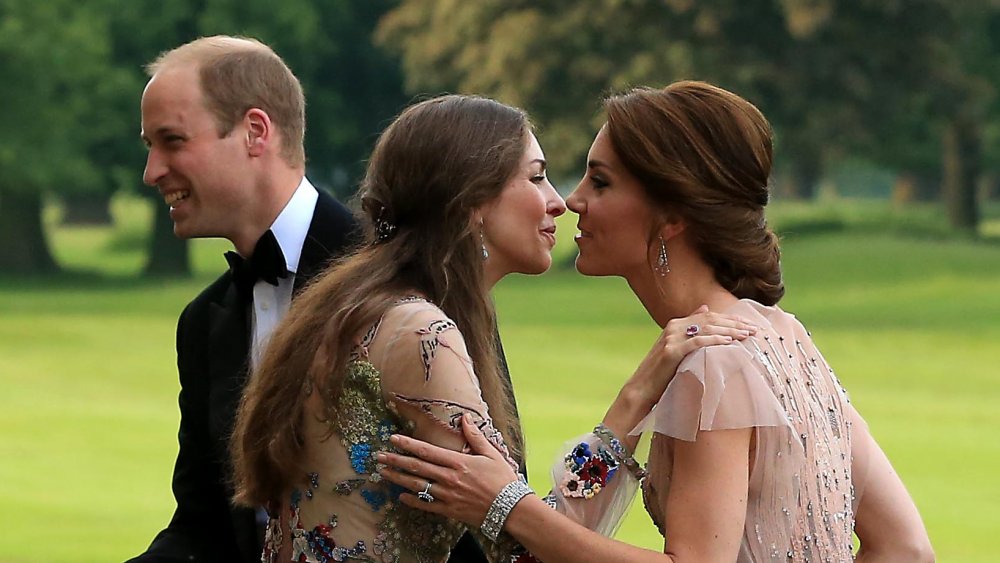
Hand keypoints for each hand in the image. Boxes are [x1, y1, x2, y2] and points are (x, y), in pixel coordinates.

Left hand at [376, 413, 519, 526]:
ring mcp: (447, 496)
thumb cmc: (503, 480)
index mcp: (458, 462)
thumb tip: (465, 419)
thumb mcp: (491, 454)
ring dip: (399, 479)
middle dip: (396, 461)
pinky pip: (426, 505)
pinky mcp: (449, 510)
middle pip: (417, 468)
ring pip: (417, 486)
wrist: (511, 508)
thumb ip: (475, 437)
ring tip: (384, 473)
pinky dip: (412, 501)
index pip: (427, 451)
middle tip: (379, 456)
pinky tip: (401, 496)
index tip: (393, 439)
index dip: (408, 444)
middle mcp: (449, 478)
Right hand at [629, 305, 756, 401]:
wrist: (641, 390)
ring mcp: (671, 338)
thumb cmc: (661, 373)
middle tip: (755, 329)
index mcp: (676, 324)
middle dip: (735, 323)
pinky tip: (728, 341)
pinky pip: (697, 342)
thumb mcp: (676, 348)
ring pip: (706, 328)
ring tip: (747, 335)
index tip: (750, 324)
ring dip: (730, 330)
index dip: (731, 319)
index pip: (709, 316)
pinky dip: (714, 340)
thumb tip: (706, 308)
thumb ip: (690, 329)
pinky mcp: (671, 351)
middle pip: (710, 320)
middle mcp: (673, 327)